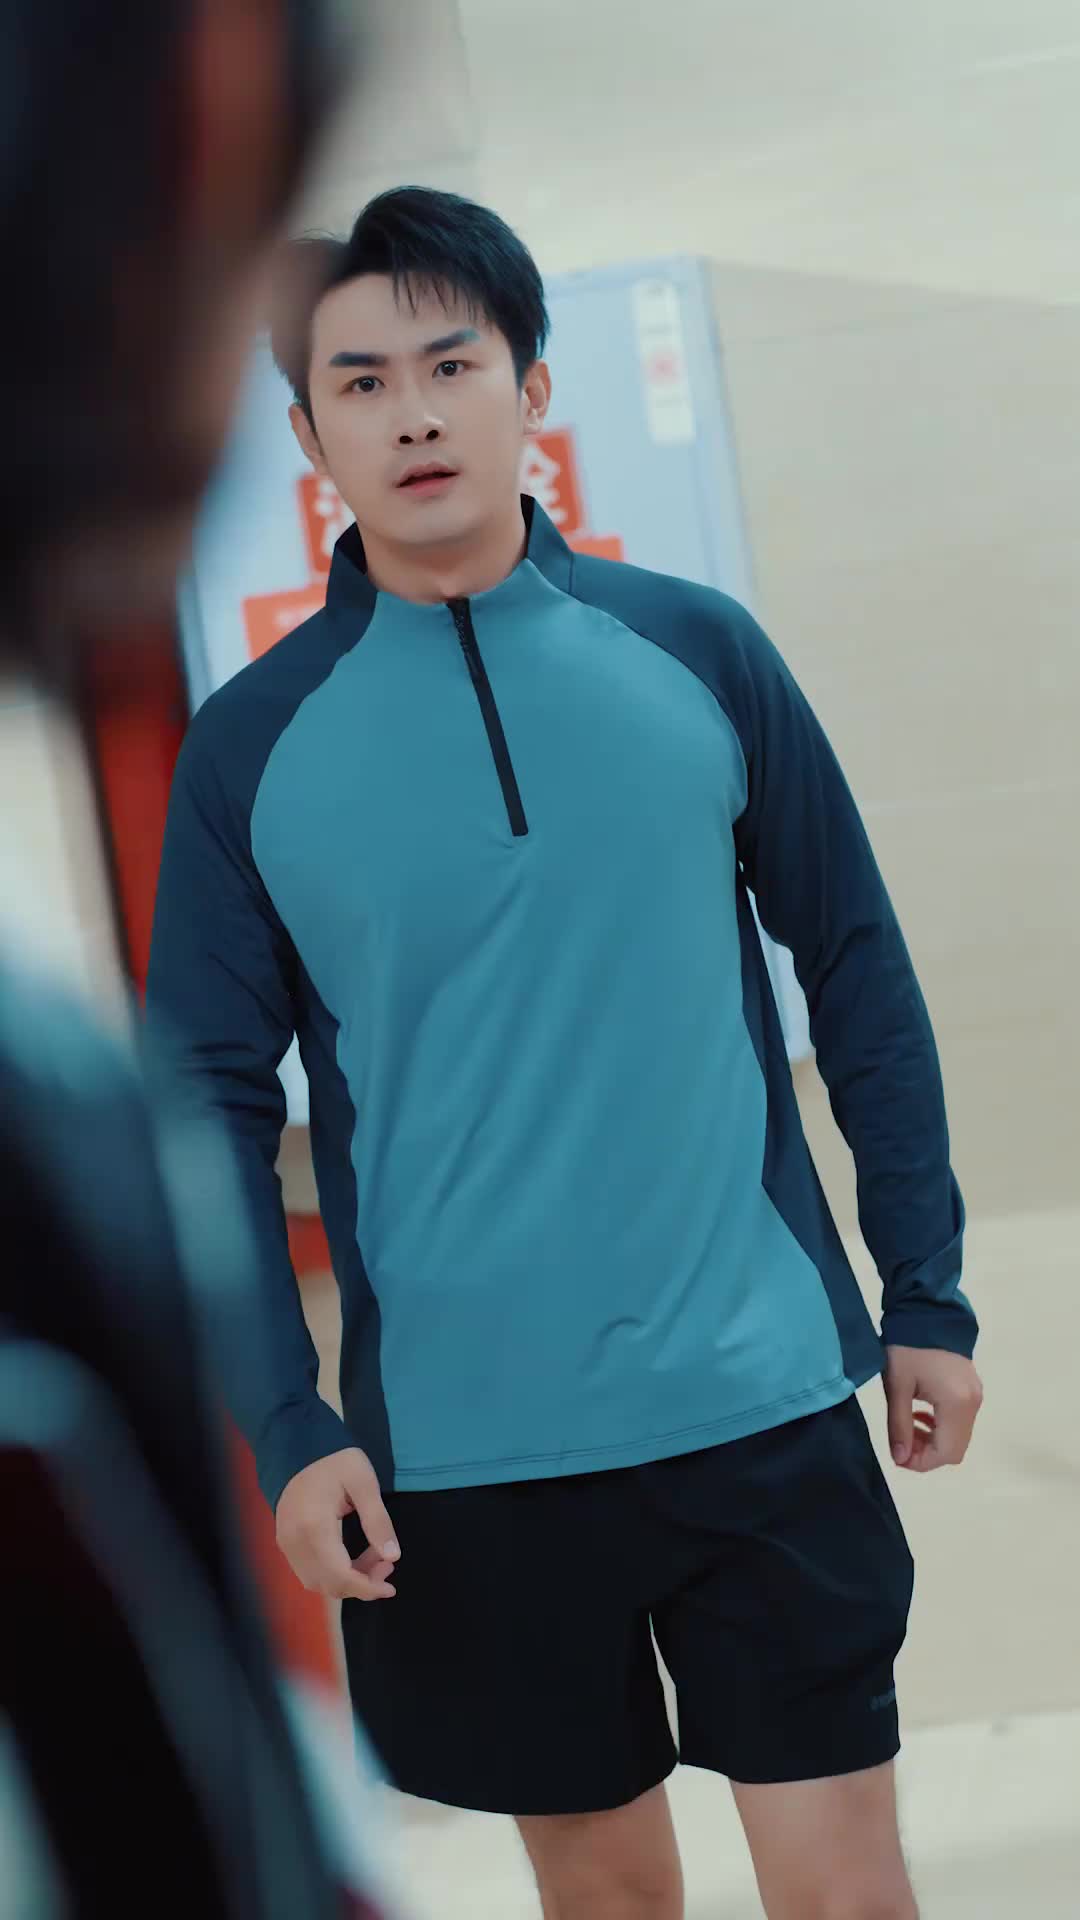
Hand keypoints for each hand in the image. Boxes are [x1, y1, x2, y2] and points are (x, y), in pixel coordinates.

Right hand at [276, 1447, 400, 1600]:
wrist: (297, 1445)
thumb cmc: (335, 1460)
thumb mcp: (364, 1482)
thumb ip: (378, 1520)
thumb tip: (392, 1557)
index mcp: (314, 1528)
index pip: (341, 1576)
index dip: (367, 1588)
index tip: (390, 1588)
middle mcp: (295, 1543)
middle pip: (329, 1585)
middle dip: (362, 1584)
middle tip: (387, 1565)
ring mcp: (287, 1544)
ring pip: (318, 1582)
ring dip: (348, 1580)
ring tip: (375, 1560)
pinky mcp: (286, 1542)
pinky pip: (310, 1571)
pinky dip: (334, 1573)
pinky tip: (354, 1558)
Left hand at [884, 1346, 982, 1471]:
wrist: (926, 1311)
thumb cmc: (908, 1347)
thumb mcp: (897, 1386)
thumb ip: (899, 1425)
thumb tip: (900, 1458)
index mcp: (956, 1404)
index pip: (946, 1453)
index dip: (921, 1462)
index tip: (897, 1455)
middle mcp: (973, 1403)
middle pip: (955, 1449)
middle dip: (927, 1453)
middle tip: (902, 1440)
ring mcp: (975, 1395)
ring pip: (958, 1436)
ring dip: (933, 1439)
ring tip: (908, 1424)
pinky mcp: (972, 1388)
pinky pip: (960, 1420)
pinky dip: (941, 1426)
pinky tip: (921, 1412)